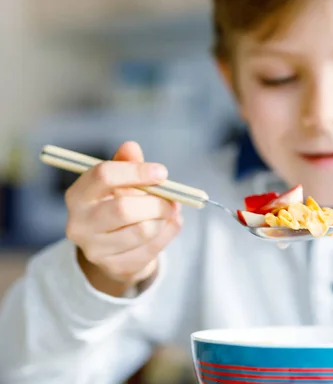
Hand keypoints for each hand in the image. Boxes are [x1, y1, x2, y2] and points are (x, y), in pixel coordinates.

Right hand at [65, 141, 182, 295]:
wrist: (113, 249)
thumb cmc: (117, 205)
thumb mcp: (119, 182)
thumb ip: (126, 163)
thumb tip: (130, 147)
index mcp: (78, 195)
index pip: (104, 176)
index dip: (137, 171)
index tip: (162, 172)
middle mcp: (79, 224)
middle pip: (124, 209)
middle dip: (156, 202)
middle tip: (172, 198)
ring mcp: (95, 250)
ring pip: (143, 230)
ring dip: (165, 218)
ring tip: (170, 210)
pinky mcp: (116, 267)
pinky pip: (153, 248)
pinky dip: (168, 233)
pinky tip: (169, 224)